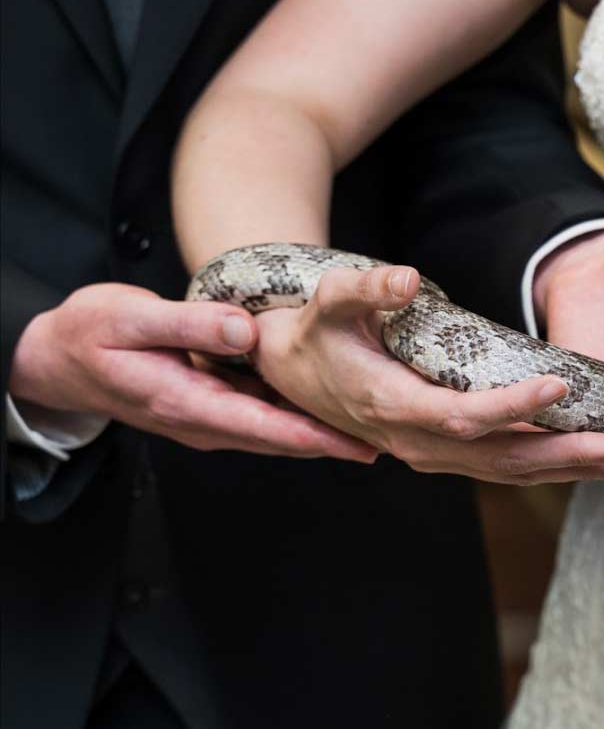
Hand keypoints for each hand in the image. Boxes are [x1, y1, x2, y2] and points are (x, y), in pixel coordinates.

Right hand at [8, 283, 374, 461]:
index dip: (316, 437)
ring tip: (374, 427)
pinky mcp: (209, 406)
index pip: (265, 428)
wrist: (54, 356)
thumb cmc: (90, 333)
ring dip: (320, 433)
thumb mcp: (131, 318)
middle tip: (389, 440)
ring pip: (274, 431)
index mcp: (186, 403)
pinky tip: (329, 405)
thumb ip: (189, 323)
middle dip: (332, 443)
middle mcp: (202, 420)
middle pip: (281, 439)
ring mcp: (206, 417)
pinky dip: (297, 417)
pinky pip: (261, 417)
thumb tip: (245, 331)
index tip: (360, 444)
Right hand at [252, 264, 603, 483]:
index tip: (560, 387)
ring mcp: (435, 455)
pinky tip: (601, 461)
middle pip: (504, 459)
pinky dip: (558, 467)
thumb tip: (407, 278)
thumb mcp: (328, 302)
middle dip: (570, 456)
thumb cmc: (315, 331)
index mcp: (392, 406)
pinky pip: (509, 467)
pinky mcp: (450, 453)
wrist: (291, 370)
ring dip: (576, 469)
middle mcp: (418, 443)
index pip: (461, 416)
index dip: (512, 406)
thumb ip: (364, 289)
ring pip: (514, 471)